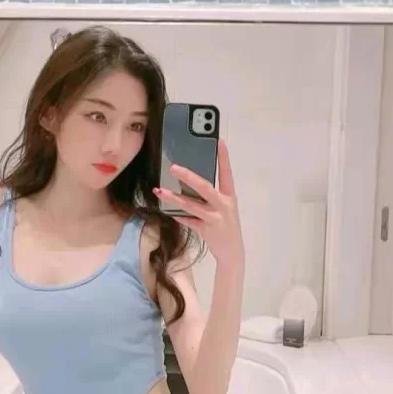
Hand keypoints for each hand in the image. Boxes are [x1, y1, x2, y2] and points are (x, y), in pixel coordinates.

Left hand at [154, 139, 243, 267]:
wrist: (232, 251)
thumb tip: (190, 182)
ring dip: (174, 197)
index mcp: (229, 196)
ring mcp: (215, 218)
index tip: (219, 141)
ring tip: (160, 190)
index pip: (226, 172)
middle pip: (205, 187)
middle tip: (174, 167)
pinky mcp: (206, 229)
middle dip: (188, 177)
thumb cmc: (226, 226)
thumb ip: (210, 196)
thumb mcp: (223, 208)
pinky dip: (178, 216)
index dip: (223, 157)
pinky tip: (167, 211)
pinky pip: (188, 220)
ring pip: (191, 205)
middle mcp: (224, 205)